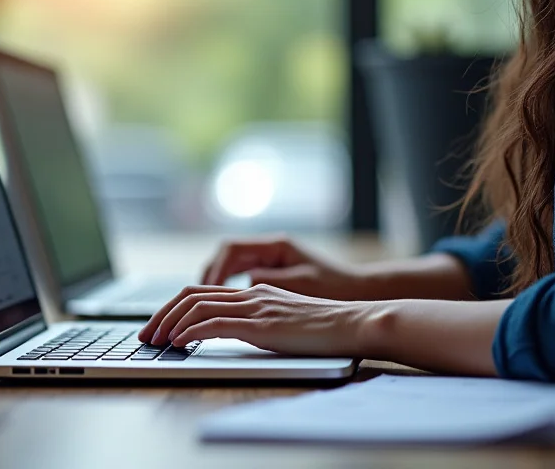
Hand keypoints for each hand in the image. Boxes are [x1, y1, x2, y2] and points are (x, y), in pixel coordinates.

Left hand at [137, 284, 366, 355]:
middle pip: (191, 293)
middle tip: (146, 335)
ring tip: (157, 341)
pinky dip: (191, 332)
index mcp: (255, 290)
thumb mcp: (285, 319)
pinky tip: (180, 342)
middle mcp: (251, 293)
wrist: (354, 323)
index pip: (202, 291)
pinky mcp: (261, 324)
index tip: (160, 326)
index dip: (174, 306)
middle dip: (162, 313)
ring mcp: (255, 306)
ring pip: (197, 306)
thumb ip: (259, 319)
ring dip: (170, 323)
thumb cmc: (326, 328)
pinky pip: (214, 324)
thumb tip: (233, 330)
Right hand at [201, 236, 372, 300]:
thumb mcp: (301, 285)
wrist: (361, 296)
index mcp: (277, 246)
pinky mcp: (274, 275)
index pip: (231, 249)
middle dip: (206, 277)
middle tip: (193, 300)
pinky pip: (240, 277)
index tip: (204, 291)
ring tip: (198, 306)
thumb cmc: (337, 288)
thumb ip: (269, 283)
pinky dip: (226, 290)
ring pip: (229, 267)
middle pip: (224, 256)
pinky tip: (219, 308)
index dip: (214, 270)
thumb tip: (241, 286)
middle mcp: (271, 249)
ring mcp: (271, 261)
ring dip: (212, 285)